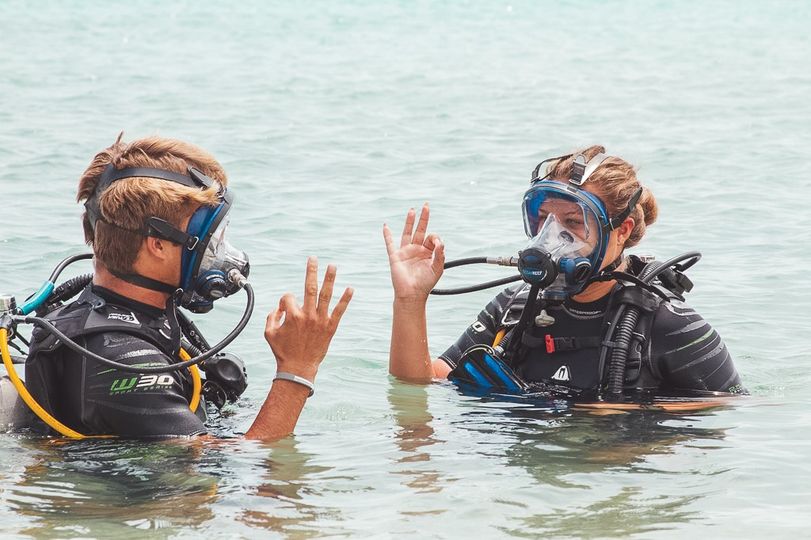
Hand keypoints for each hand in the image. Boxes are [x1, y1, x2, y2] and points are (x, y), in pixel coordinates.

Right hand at [264, 257, 352, 380]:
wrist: (298, 368)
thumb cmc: (283, 351)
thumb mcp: (269, 333)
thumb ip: (271, 316)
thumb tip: (279, 307)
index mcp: (292, 315)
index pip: (288, 297)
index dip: (285, 301)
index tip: (285, 310)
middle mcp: (307, 315)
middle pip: (309, 287)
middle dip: (311, 271)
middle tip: (313, 258)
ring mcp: (320, 320)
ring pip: (325, 295)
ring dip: (329, 279)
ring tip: (333, 266)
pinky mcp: (330, 327)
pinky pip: (339, 311)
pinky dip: (345, 300)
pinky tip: (350, 289)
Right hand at [383, 203, 444, 302]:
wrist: (412, 294)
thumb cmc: (425, 284)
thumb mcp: (438, 268)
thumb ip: (440, 254)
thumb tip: (439, 242)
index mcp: (427, 252)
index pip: (431, 238)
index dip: (435, 237)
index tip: (436, 244)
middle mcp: (416, 250)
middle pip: (420, 230)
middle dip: (423, 218)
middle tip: (426, 206)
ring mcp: (405, 252)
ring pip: (407, 233)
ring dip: (409, 221)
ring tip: (412, 210)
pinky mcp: (395, 256)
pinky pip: (390, 244)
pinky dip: (387, 235)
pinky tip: (385, 226)